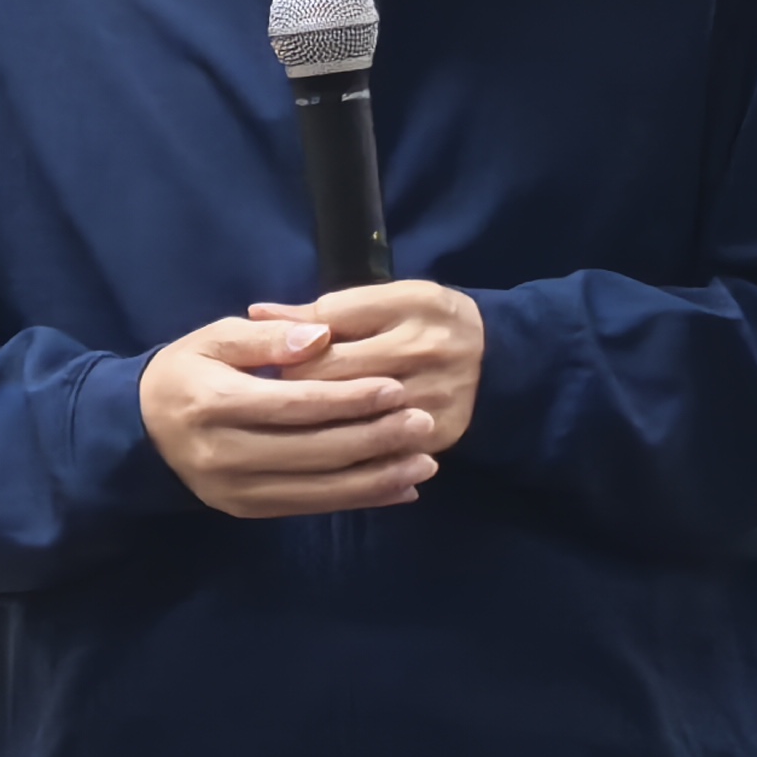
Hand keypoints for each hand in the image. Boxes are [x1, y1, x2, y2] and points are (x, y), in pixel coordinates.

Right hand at [139, 314, 438, 519]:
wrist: (140, 430)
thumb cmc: (185, 372)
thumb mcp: (215, 338)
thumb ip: (268, 337)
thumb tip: (322, 337)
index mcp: (215, 403)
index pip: (294, 404)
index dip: (348, 398)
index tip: (394, 387)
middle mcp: (224, 454)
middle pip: (313, 450)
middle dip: (375, 438)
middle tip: (422, 422)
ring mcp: (235, 490)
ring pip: (319, 488)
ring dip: (377, 477)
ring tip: (425, 461)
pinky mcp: (247, 511)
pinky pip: (311, 507)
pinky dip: (359, 499)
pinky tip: (398, 489)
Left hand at [251, 282, 483, 463]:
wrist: (499, 359)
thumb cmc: (428, 319)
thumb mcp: (385, 298)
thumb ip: (322, 309)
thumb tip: (257, 313)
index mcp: (409, 310)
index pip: (328, 339)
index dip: (288, 358)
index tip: (272, 367)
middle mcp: (425, 354)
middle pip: (336, 385)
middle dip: (296, 396)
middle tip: (274, 403)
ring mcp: (434, 398)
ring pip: (356, 425)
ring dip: (318, 429)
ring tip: (298, 427)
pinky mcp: (440, 436)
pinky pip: (383, 455)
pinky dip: (352, 458)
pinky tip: (328, 457)